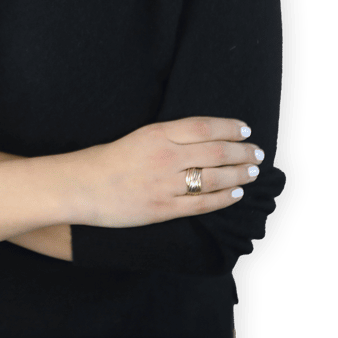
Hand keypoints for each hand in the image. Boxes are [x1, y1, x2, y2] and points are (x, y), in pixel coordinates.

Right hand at [71, 116, 263, 228]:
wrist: (80, 187)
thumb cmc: (105, 159)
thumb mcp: (139, 137)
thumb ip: (169, 137)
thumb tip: (204, 139)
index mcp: (157, 134)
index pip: (204, 127)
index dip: (229, 128)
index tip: (245, 129)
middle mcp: (165, 157)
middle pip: (215, 152)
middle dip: (242, 152)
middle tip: (257, 152)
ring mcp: (165, 185)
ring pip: (214, 179)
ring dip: (239, 175)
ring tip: (252, 172)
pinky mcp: (163, 209)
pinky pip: (202, 204)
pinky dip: (223, 198)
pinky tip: (236, 194)